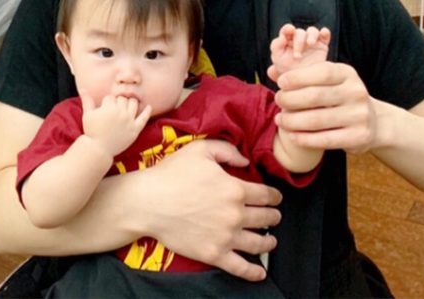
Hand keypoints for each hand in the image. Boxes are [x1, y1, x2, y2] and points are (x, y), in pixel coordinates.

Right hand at [81, 94, 151, 156]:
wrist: (99, 149)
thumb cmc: (92, 131)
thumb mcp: (87, 115)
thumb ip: (87, 100)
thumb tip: (83, 88)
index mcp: (109, 108)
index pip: (111, 97)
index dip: (106, 102)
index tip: (104, 109)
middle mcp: (121, 112)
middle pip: (123, 99)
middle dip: (118, 101)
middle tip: (113, 109)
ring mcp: (129, 121)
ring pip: (134, 104)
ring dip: (130, 103)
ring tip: (125, 107)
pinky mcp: (135, 129)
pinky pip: (144, 118)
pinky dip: (147, 111)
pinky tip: (149, 107)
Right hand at [139, 140, 281, 280]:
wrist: (148, 202)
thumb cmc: (171, 174)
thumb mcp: (199, 150)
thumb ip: (227, 150)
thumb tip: (245, 161)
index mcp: (235, 189)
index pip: (266, 195)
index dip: (275, 196)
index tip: (276, 198)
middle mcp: (235, 215)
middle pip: (265, 218)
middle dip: (273, 216)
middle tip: (273, 216)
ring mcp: (225, 237)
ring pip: (258, 242)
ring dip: (268, 241)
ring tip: (270, 240)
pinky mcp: (213, 254)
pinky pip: (240, 267)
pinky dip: (254, 272)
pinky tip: (261, 272)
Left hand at [267, 24, 330, 79]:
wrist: (302, 84)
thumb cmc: (287, 70)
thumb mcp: (278, 60)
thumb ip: (276, 46)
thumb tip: (280, 37)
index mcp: (287, 40)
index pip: (287, 30)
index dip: (288, 28)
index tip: (289, 30)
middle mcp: (299, 39)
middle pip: (300, 32)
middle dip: (298, 41)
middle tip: (297, 56)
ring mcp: (311, 41)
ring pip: (312, 31)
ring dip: (312, 35)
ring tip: (310, 43)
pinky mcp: (322, 45)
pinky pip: (324, 35)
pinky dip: (325, 32)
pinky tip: (324, 33)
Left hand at [272, 60, 376, 153]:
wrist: (374, 122)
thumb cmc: (340, 97)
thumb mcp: (327, 81)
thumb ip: (301, 76)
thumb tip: (271, 72)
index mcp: (348, 74)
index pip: (321, 72)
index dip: (297, 77)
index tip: (281, 83)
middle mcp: (356, 93)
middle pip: (315, 96)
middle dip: (290, 99)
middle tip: (278, 101)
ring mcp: (359, 116)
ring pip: (316, 119)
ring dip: (292, 121)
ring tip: (280, 119)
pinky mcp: (358, 137)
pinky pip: (325, 139)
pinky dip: (304, 138)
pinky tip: (292, 135)